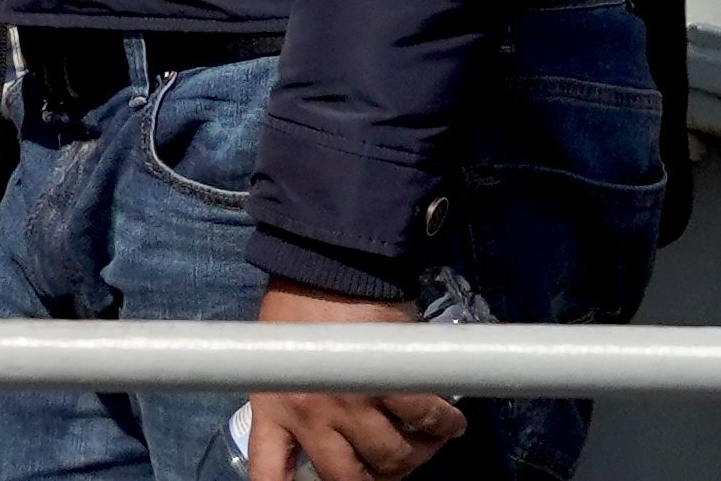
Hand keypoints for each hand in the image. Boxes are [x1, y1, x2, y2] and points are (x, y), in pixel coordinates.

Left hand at [244, 288, 462, 480]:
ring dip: (416, 455)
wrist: (326, 262)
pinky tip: (450, 425)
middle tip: (392, 464)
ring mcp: (348, 402)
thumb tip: (322, 427)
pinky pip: (424, 420)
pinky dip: (443, 427)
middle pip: (347, 479)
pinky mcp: (386, 381)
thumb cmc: (298, 304)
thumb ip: (295, 394)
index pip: (270, 472)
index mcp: (274, 409)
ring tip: (427, 442)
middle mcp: (308, 415)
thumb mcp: (278, 358)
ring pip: (391, 456)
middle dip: (376, 479)